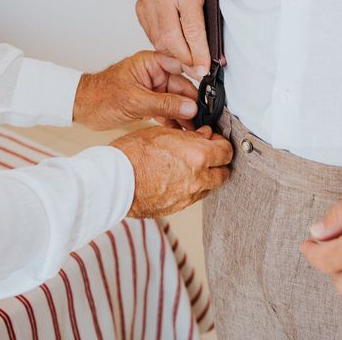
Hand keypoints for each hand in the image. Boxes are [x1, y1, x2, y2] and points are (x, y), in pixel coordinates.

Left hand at [73, 51, 196, 130]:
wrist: (82, 108)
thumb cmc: (100, 96)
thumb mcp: (135, 101)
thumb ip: (164, 104)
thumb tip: (189, 107)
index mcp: (151, 63)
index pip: (181, 66)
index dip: (197, 79)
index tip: (209, 93)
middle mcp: (154, 74)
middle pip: (182, 87)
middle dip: (192, 104)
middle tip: (204, 120)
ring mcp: (153, 88)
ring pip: (176, 101)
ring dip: (185, 115)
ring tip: (196, 129)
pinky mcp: (150, 102)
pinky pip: (168, 110)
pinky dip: (174, 121)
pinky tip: (182, 132)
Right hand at [111, 125, 232, 216]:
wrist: (115, 182)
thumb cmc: (133, 154)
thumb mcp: (163, 133)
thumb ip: (190, 136)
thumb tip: (204, 135)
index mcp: (198, 156)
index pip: (226, 151)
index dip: (221, 143)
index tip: (213, 140)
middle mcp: (198, 178)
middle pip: (223, 173)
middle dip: (218, 163)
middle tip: (206, 154)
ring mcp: (188, 196)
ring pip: (209, 187)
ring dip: (205, 177)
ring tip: (189, 167)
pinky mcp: (178, 207)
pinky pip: (193, 197)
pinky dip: (190, 188)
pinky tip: (177, 179)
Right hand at [136, 0, 209, 78]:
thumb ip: (212, 24)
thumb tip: (217, 57)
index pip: (192, 31)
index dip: (198, 54)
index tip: (204, 69)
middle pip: (171, 40)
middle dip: (185, 60)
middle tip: (197, 70)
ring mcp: (148, 0)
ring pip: (159, 41)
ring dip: (175, 54)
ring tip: (188, 58)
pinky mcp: (140, 8)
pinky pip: (152, 36)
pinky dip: (165, 45)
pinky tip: (176, 45)